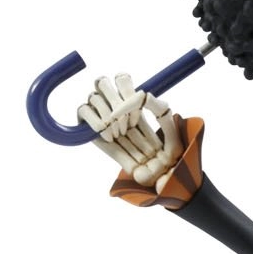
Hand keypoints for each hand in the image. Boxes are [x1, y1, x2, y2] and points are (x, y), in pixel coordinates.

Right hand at [78, 73, 182, 189]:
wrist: (157, 174)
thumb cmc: (166, 152)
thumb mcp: (169, 129)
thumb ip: (159, 107)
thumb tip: (144, 93)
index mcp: (132, 102)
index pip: (121, 79)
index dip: (126, 87)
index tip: (138, 105)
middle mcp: (113, 106)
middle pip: (102, 82)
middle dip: (116, 99)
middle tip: (128, 120)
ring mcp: (99, 116)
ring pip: (94, 97)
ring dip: (109, 116)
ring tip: (120, 133)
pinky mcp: (87, 129)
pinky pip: (83, 111)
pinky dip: (95, 121)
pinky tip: (108, 135)